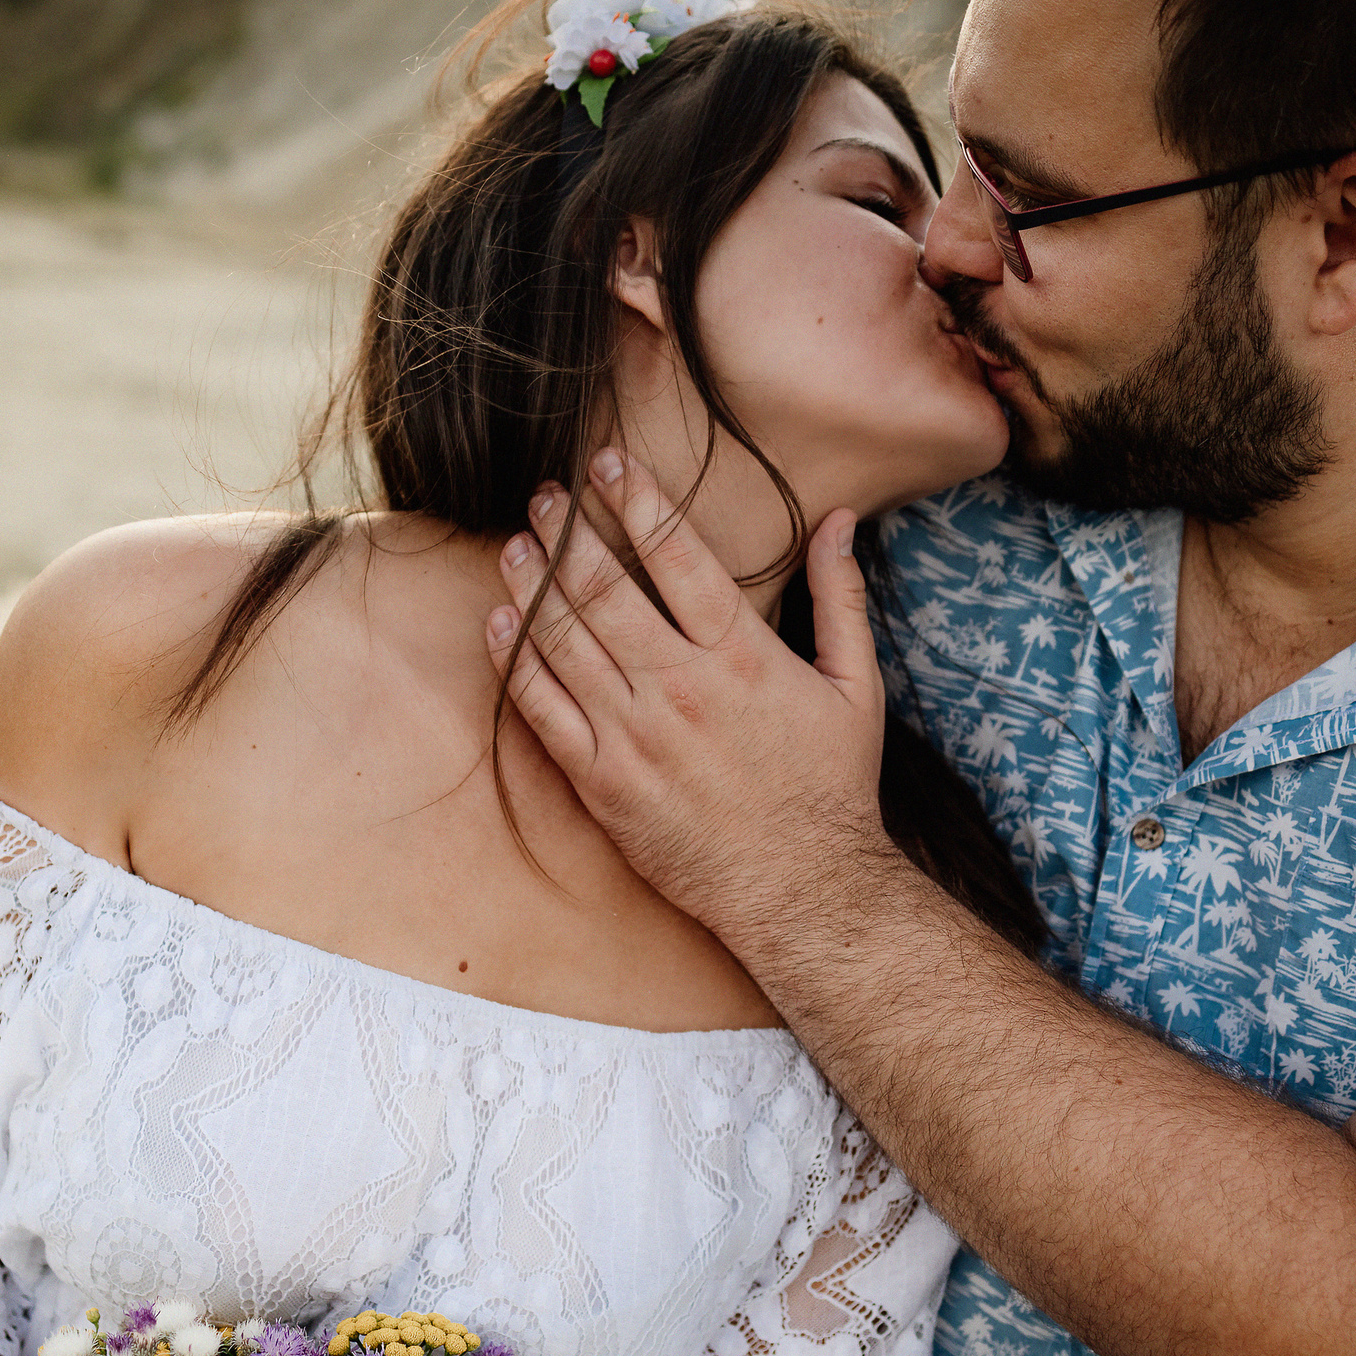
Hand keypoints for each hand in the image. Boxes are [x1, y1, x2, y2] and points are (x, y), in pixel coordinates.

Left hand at [486, 449, 890, 937]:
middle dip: (568, 531)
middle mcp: (680, 688)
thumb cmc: (831, 788)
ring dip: (532, 583)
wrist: (802, 891)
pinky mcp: (602, 783)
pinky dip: (515, 661)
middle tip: (544, 495)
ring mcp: (634, 736)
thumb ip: (842, 597)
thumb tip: (840, 519)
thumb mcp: (856, 687)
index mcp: (741, 656)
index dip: (637, 500)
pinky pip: (543, 710)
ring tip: (514, 543)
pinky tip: (499, 622)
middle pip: (604, 588)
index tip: (608, 464)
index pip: (676, 555)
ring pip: (563, 641)